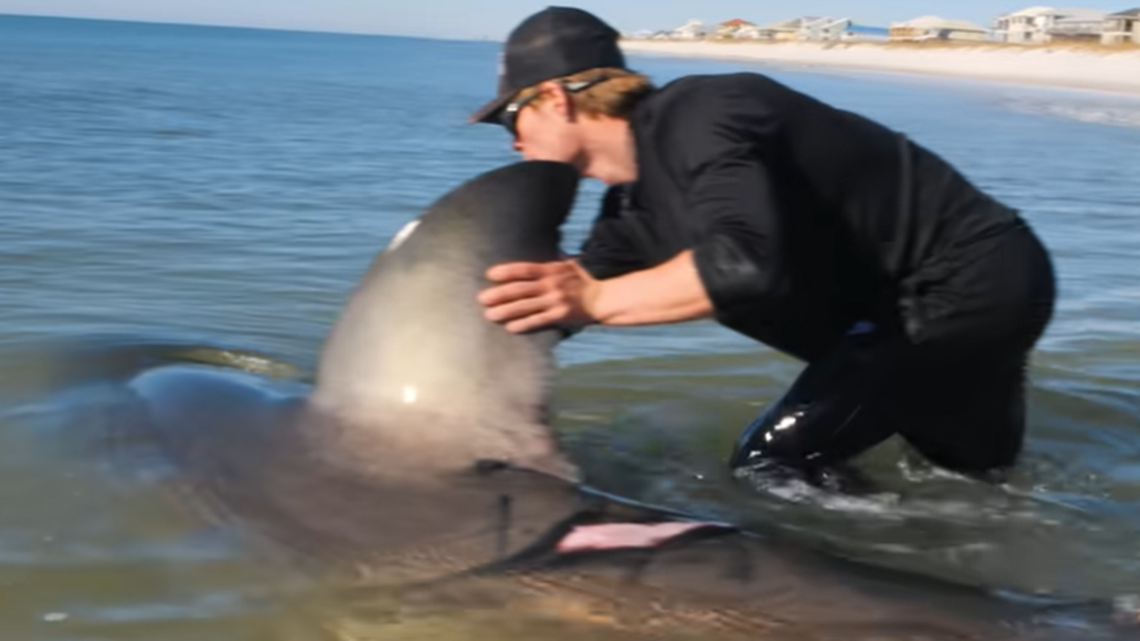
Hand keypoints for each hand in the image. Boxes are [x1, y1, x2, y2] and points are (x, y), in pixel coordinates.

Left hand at [478, 260, 598, 332]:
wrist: (603, 298)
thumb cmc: (583, 281)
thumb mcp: (569, 265)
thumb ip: (552, 262)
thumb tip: (542, 245)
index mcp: (551, 270)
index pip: (524, 269)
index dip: (506, 271)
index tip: (490, 275)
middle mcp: (551, 284)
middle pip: (520, 289)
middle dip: (499, 294)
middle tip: (482, 299)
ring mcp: (555, 301)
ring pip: (525, 306)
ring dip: (506, 311)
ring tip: (490, 315)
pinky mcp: (560, 316)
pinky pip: (539, 320)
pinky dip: (524, 324)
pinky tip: (511, 327)